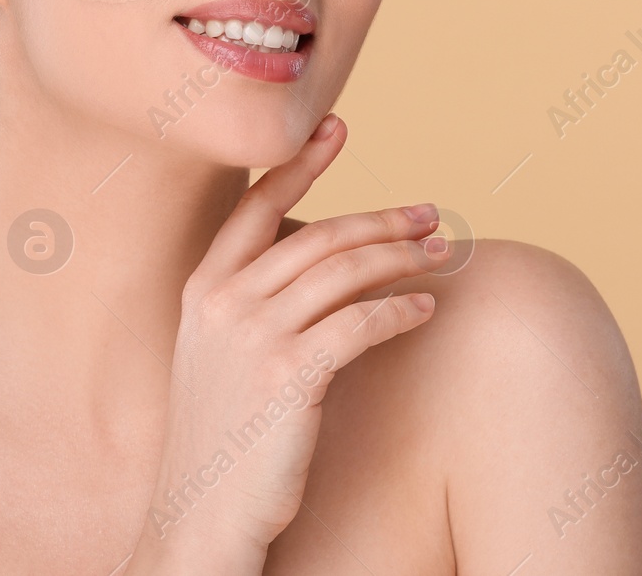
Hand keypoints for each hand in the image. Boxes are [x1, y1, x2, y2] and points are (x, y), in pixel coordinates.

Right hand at [127, 113, 448, 572]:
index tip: (337, 127)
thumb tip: (315, 269)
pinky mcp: (288, 375)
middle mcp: (225, 301)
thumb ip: (249, 305)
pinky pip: (359, 323)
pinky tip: (424, 310)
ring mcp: (255, 336)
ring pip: (345, 272)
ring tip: (441, 257)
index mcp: (203, 288)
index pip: (256, 206)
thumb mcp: (216, 355)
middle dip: (383, 219)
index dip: (300, 163)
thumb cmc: (220, 437)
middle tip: (430, 215)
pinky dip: (398, 310)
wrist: (199, 513)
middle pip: (320, 236)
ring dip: (402, 258)